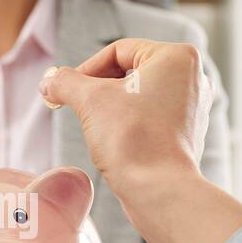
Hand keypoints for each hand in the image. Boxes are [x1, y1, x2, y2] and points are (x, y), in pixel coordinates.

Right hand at [39, 39, 211, 213]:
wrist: (159, 191)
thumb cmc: (133, 140)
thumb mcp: (89, 100)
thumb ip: (65, 82)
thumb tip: (48, 81)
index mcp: (177, 57)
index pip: (118, 51)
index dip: (85, 70)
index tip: (66, 91)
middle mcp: (193, 77)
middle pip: (129, 72)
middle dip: (98, 90)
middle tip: (77, 107)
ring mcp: (192, 107)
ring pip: (139, 96)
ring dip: (111, 108)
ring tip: (98, 128)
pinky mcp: (186, 133)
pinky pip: (150, 118)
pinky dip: (129, 125)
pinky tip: (117, 143)